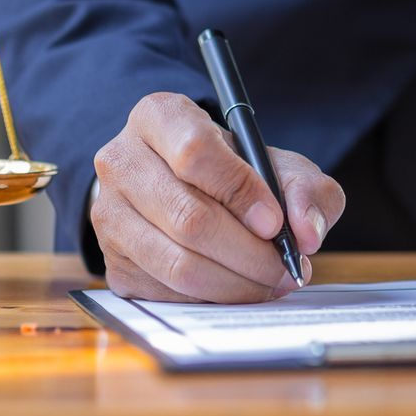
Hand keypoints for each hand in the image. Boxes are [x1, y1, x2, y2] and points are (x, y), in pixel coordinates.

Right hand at [91, 92, 345, 302]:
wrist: (187, 191)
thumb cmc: (234, 172)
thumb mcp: (277, 164)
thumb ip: (306, 189)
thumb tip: (306, 233)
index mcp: (159, 117)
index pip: (194, 152)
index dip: (240, 191)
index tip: (275, 222)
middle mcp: (121, 161)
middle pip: (188, 217)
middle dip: (249, 252)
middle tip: (284, 266)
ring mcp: (109, 214)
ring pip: (177, 263)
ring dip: (235, 283)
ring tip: (269, 281)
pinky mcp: (113, 261)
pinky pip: (167, 292)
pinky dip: (212, 299)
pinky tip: (237, 287)